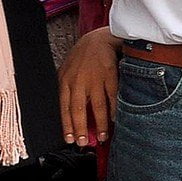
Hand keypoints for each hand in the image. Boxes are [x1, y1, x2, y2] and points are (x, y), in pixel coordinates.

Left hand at [60, 26, 120, 146]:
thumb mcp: (67, 70)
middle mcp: (79, 82)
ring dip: (101, 123)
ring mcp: (95, 78)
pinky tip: (116, 119)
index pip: (65, 108)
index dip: (67, 125)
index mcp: (66, 82)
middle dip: (82, 128)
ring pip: (97, 106)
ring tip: (105, 136)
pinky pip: (113, 96)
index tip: (70, 139)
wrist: (98, 38)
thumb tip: (69, 111)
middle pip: (79, 110)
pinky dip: (115, 109)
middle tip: (85, 142)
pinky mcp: (110, 74)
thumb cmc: (83, 56)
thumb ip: (67, 88)